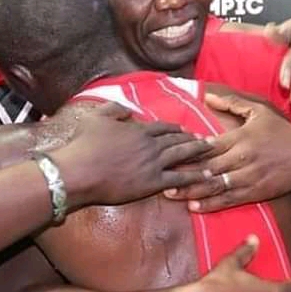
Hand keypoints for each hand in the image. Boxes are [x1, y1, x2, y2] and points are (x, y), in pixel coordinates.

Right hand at [55, 102, 212, 206]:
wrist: (79, 172)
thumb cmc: (83, 145)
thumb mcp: (95, 118)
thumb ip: (113, 109)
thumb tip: (128, 110)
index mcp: (138, 129)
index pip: (163, 127)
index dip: (176, 128)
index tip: (186, 129)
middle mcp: (150, 144)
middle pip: (177, 140)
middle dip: (193, 139)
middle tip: (207, 140)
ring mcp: (153, 163)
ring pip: (182, 155)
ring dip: (198, 153)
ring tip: (211, 152)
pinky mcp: (152, 182)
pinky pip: (179, 178)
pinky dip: (194, 176)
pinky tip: (206, 176)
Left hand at [164, 93, 290, 212]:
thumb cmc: (281, 131)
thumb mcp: (257, 111)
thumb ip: (231, 103)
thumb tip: (206, 95)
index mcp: (239, 138)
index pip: (206, 146)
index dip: (186, 152)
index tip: (167, 155)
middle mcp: (241, 158)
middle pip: (206, 168)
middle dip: (182, 174)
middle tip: (159, 178)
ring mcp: (248, 177)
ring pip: (215, 186)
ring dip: (191, 191)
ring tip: (171, 195)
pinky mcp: (255, 192)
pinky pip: (229, 200)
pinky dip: (211, 204)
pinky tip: (194, 207)